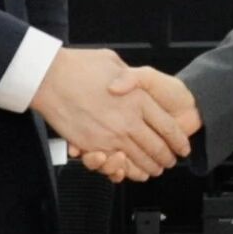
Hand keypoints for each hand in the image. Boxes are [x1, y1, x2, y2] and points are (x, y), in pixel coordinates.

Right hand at [33, 48, 191, 176]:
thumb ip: (130, 77)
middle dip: (167, 157)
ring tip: (155, 169)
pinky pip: (116, 165)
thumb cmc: (80, 65)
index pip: (168, 126)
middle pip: (157, 147)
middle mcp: (128, 119)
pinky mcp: (93, 145)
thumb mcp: (113, 61)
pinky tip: (133, 172)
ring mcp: (111, 135)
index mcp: (138, 98)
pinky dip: (127, 171)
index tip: (183, 145)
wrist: (49, 76)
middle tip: (171, 161)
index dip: (179, 140)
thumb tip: (136, 86)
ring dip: (151, 167)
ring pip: (139, 159)